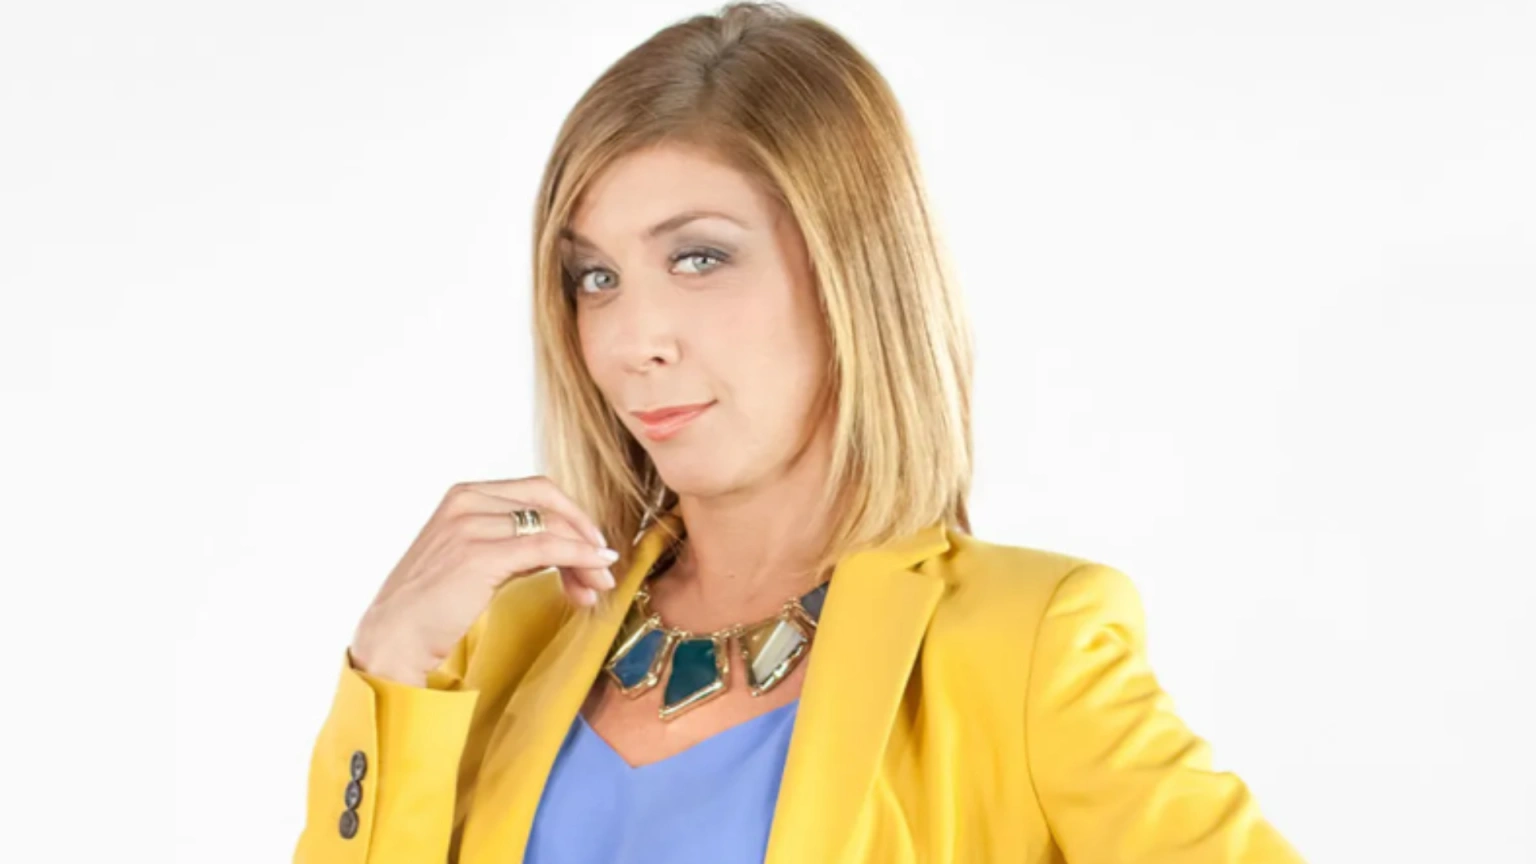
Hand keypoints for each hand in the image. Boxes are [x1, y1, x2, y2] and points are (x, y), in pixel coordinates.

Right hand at [348, 477, 619, 685]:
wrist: (394, 637)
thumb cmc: (432, 606)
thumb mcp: (474, 559)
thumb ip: (514, 545)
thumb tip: (565, 549)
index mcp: (464, 495)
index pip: (537, 491)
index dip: (572, 517)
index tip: (593, 546)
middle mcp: (466, 501)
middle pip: (549, 501)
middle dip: (584, 531)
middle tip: (604, 565)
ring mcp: (470, 525)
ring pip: (552, 526)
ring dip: (586, 554)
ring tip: (598, 584)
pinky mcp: (479, 556)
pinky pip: (547, 549)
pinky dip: (579, 558)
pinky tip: (595, 573)